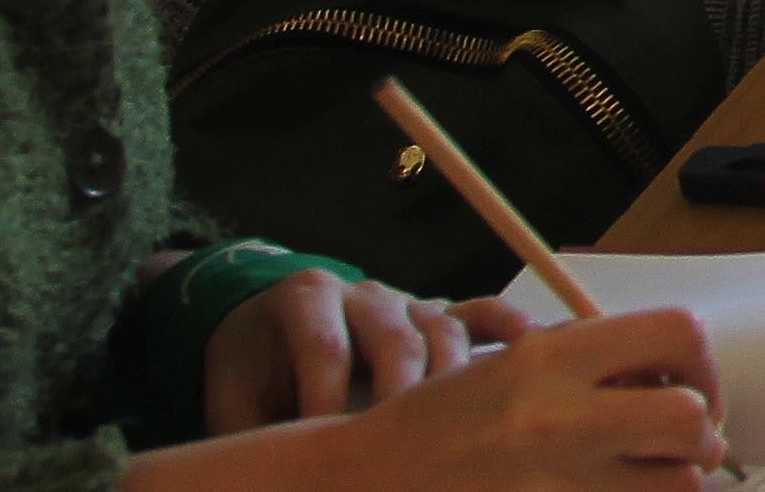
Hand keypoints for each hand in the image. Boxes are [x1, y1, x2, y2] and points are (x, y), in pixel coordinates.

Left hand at [201, 268, 523, 430]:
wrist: (265, 329)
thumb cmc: (251, 372)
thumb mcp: (231, 399)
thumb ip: (249, 431)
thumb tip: (273, 471)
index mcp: (305, 300)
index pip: (325, 348)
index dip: (329, 401)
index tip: (330, 450)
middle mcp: (363, 293)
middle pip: (395, 339)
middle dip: (402, 399)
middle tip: (403, 452)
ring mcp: (408, 301)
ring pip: (443, 332)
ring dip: (454, 383)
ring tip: (463, 429)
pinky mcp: (439, 315)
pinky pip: (481, 313)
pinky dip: (508, 330)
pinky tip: (533, 351)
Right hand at [293, 304, 727, 488]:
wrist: (365, 482)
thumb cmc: (440, 425)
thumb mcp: (514, 363)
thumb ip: (594, 361)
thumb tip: (678, 377)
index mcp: (550, 359)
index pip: (678, 333)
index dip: (701, 364)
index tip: (688, 388)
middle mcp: (556, 419)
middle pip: (690, 420)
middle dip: (700, 435)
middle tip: (679, 446)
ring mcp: (554, 486)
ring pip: (676, 486)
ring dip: (671, 483)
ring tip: (639, 479)